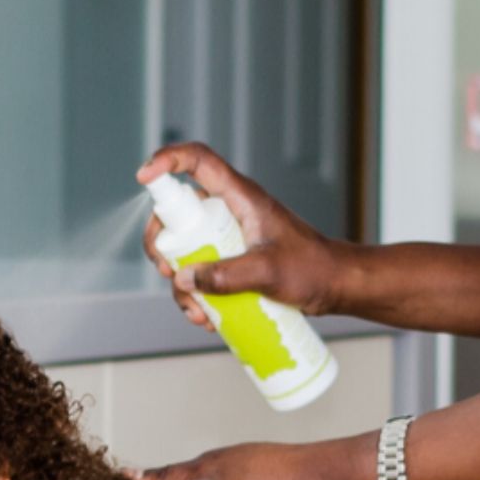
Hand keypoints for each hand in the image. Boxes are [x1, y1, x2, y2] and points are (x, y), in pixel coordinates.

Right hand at [137, 142, 344, 330]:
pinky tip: (208, 318)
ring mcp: (229, 237)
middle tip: (166, 270)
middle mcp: (230, 212)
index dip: (167, 161)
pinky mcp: (232, 260)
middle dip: (163, 245)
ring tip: (197, 312)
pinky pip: (202, 272)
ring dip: (182, 282)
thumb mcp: (267, 271)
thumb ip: (226, 275)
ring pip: (186, 250)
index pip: (198, 161)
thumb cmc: (312, 268)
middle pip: (178, 213)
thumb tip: (185, 280)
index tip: (143, 178)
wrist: (335, 285)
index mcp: (240, 197)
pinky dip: (197, 294)